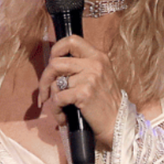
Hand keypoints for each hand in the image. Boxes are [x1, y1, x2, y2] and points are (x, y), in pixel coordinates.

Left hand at [37, 35, 123, 149]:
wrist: (118, 123)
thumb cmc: (106, 103)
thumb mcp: (100, 76)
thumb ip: (83, 67)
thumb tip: (55, 65)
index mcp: (98, 56)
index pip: (72, 40)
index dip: (56, 49)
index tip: (51, 63)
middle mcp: (95, 64)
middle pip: (56, 62)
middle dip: (45, 79)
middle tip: (44, 92)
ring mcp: (90, 78)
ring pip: (56, 83)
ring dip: (53, 99)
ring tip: (60, 110)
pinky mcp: (84, 93)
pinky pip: (58, 98)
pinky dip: (57, 111)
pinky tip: (63, 118)